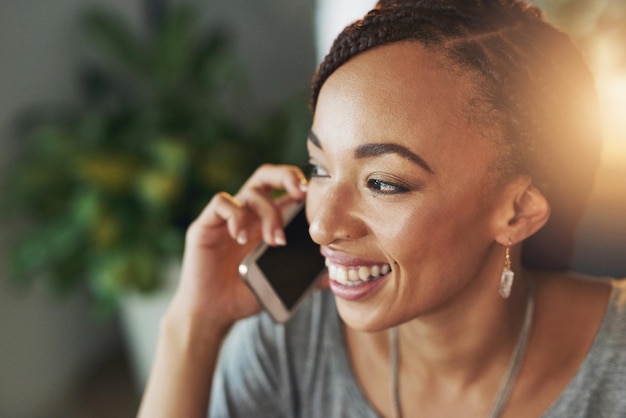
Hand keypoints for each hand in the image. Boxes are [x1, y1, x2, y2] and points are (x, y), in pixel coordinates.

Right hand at [167, 164, 307, 329]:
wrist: (215, 312)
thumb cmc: (247, 294)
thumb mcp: (282, 284)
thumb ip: (306, 277)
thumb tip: (332, 275)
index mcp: (268, 220)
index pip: (285, 188)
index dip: (302, 185)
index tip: (319, 199)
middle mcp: (249, 213)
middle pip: (267, 175)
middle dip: (287, 176)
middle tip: (301, 194)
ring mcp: (227, 217)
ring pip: (251, 191)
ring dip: (268, 213)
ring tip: (274, 241)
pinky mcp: (206, 225)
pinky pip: (221, 203)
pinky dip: (235, 215)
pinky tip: (240, 237)